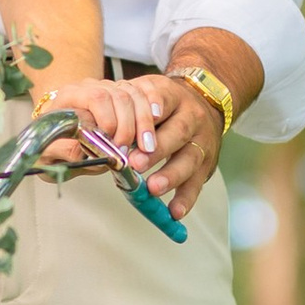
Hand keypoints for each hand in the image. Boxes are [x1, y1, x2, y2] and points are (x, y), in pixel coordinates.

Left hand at [41, 74, 159, 175]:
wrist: (56, 136)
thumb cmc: (53, 144)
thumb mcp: (51, 152)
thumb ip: (67, 150)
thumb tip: (89, 150)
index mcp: (70, 95)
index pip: (96, 98)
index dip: (108, 121)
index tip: (111, 144)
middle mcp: (91, 87)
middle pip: (120, 95)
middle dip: (128, 126)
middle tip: (126, 151)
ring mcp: (109, 89)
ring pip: (134, 95)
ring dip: (143, 122)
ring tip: (145, 146)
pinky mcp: (123, 96)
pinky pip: (143, 93)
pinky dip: (152, 107)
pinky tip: (156, 122)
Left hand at [124, 73, 228, 217]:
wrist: (204, 103)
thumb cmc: (165, 104)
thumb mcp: (147, 93)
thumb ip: (127, 107)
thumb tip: (98, 130)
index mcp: (173, 96)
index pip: (162, 100)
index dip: (152, 111)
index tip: (144, 121)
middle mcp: (191, 117)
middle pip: (177, 131)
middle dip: (158, 148)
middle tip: (136, 163)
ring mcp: (201, 141)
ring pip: (189, 158)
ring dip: (171, 174)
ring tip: (154, 187)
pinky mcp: (205, 164)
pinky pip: (196, 183)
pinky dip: (186, 198)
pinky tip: (175, 211)